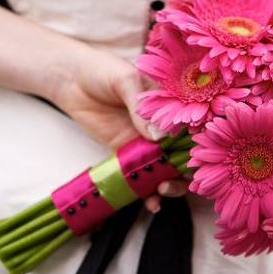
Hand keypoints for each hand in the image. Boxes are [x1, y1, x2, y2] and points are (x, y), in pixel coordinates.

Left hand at [49, 46, 188, 211]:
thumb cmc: (102, 70)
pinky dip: (148, 192)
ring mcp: (147, 142)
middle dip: (187, 171)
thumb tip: (158, 137)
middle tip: (176, 178)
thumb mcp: (124, 79)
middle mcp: (164, 125)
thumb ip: (141, 106)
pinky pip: (143, 176)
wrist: (71, 80)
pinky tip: (150, 203)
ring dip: (171, 184)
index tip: (199, 158)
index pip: (195, 124)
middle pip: (186, 152)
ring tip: (162, 191)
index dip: (202, 142)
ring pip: (167, 169)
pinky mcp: (128, 154)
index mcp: (172, 102)